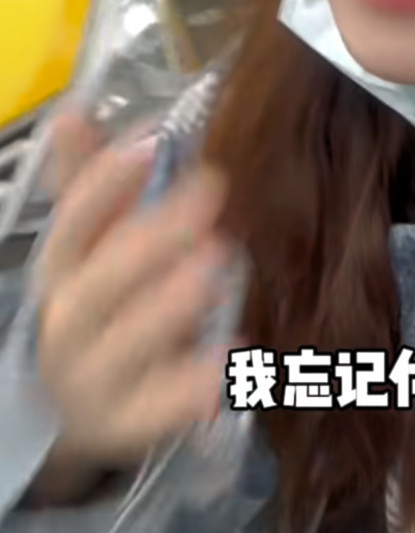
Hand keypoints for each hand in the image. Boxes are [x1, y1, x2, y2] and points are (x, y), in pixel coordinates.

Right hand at [36, 105, 228, 474]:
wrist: (79, 410)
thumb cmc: (99, 305)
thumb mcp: (91, 245)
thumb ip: (91, 182)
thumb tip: (77, 108)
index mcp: (61, 273)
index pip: (71, 225)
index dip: (104, 184)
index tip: (149, 144)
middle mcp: (67, 324)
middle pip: (98, 284)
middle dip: (150, 239)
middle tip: (209, 196)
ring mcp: (92, 379)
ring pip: (121, 345)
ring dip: (167, 305)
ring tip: (218, 267)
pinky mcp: (126, 424)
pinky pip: (155, 410)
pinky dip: (191, 389)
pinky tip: (235, 357)